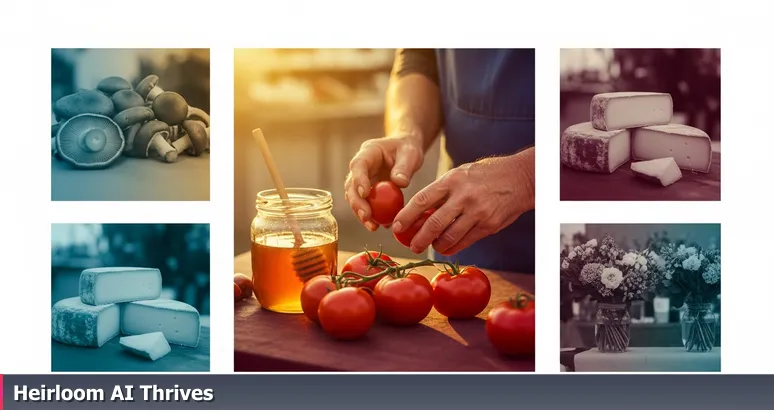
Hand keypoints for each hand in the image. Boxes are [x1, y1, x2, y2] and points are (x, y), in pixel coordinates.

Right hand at [345, 133, 423, 230]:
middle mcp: (360, 167)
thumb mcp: (410, 154)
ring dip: (361, 213)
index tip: (365, 193)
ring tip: (372, 226)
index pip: (358, 165)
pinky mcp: (367, 191)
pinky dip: (371, 216)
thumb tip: (400, 183)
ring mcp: (362, 179)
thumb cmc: (406, 148)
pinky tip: (381, 225)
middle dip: (357, 203)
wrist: (404, 151)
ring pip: (355, 198)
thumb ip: (404, 167)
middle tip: (367, 217)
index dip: (359, 180)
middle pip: (351, 185)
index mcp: (368, 152)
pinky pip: (365, 204)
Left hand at [392, 147, 534, 254]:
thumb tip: (419, 213)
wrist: (521, 178)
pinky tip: (447, 247)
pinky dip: (453, 247)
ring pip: (449, 237)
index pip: (422, 200)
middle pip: (434, 223)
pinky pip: (465, 242)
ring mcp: (478, 212)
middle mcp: (464, 196)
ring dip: (436, 245)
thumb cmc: (485, 175)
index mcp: (452, 180)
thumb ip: (442, 191)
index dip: (406, 216)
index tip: (396, 227)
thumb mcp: (461, 174)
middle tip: (411, 246)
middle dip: (419, 238)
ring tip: (431, 246)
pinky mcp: (489, 225)